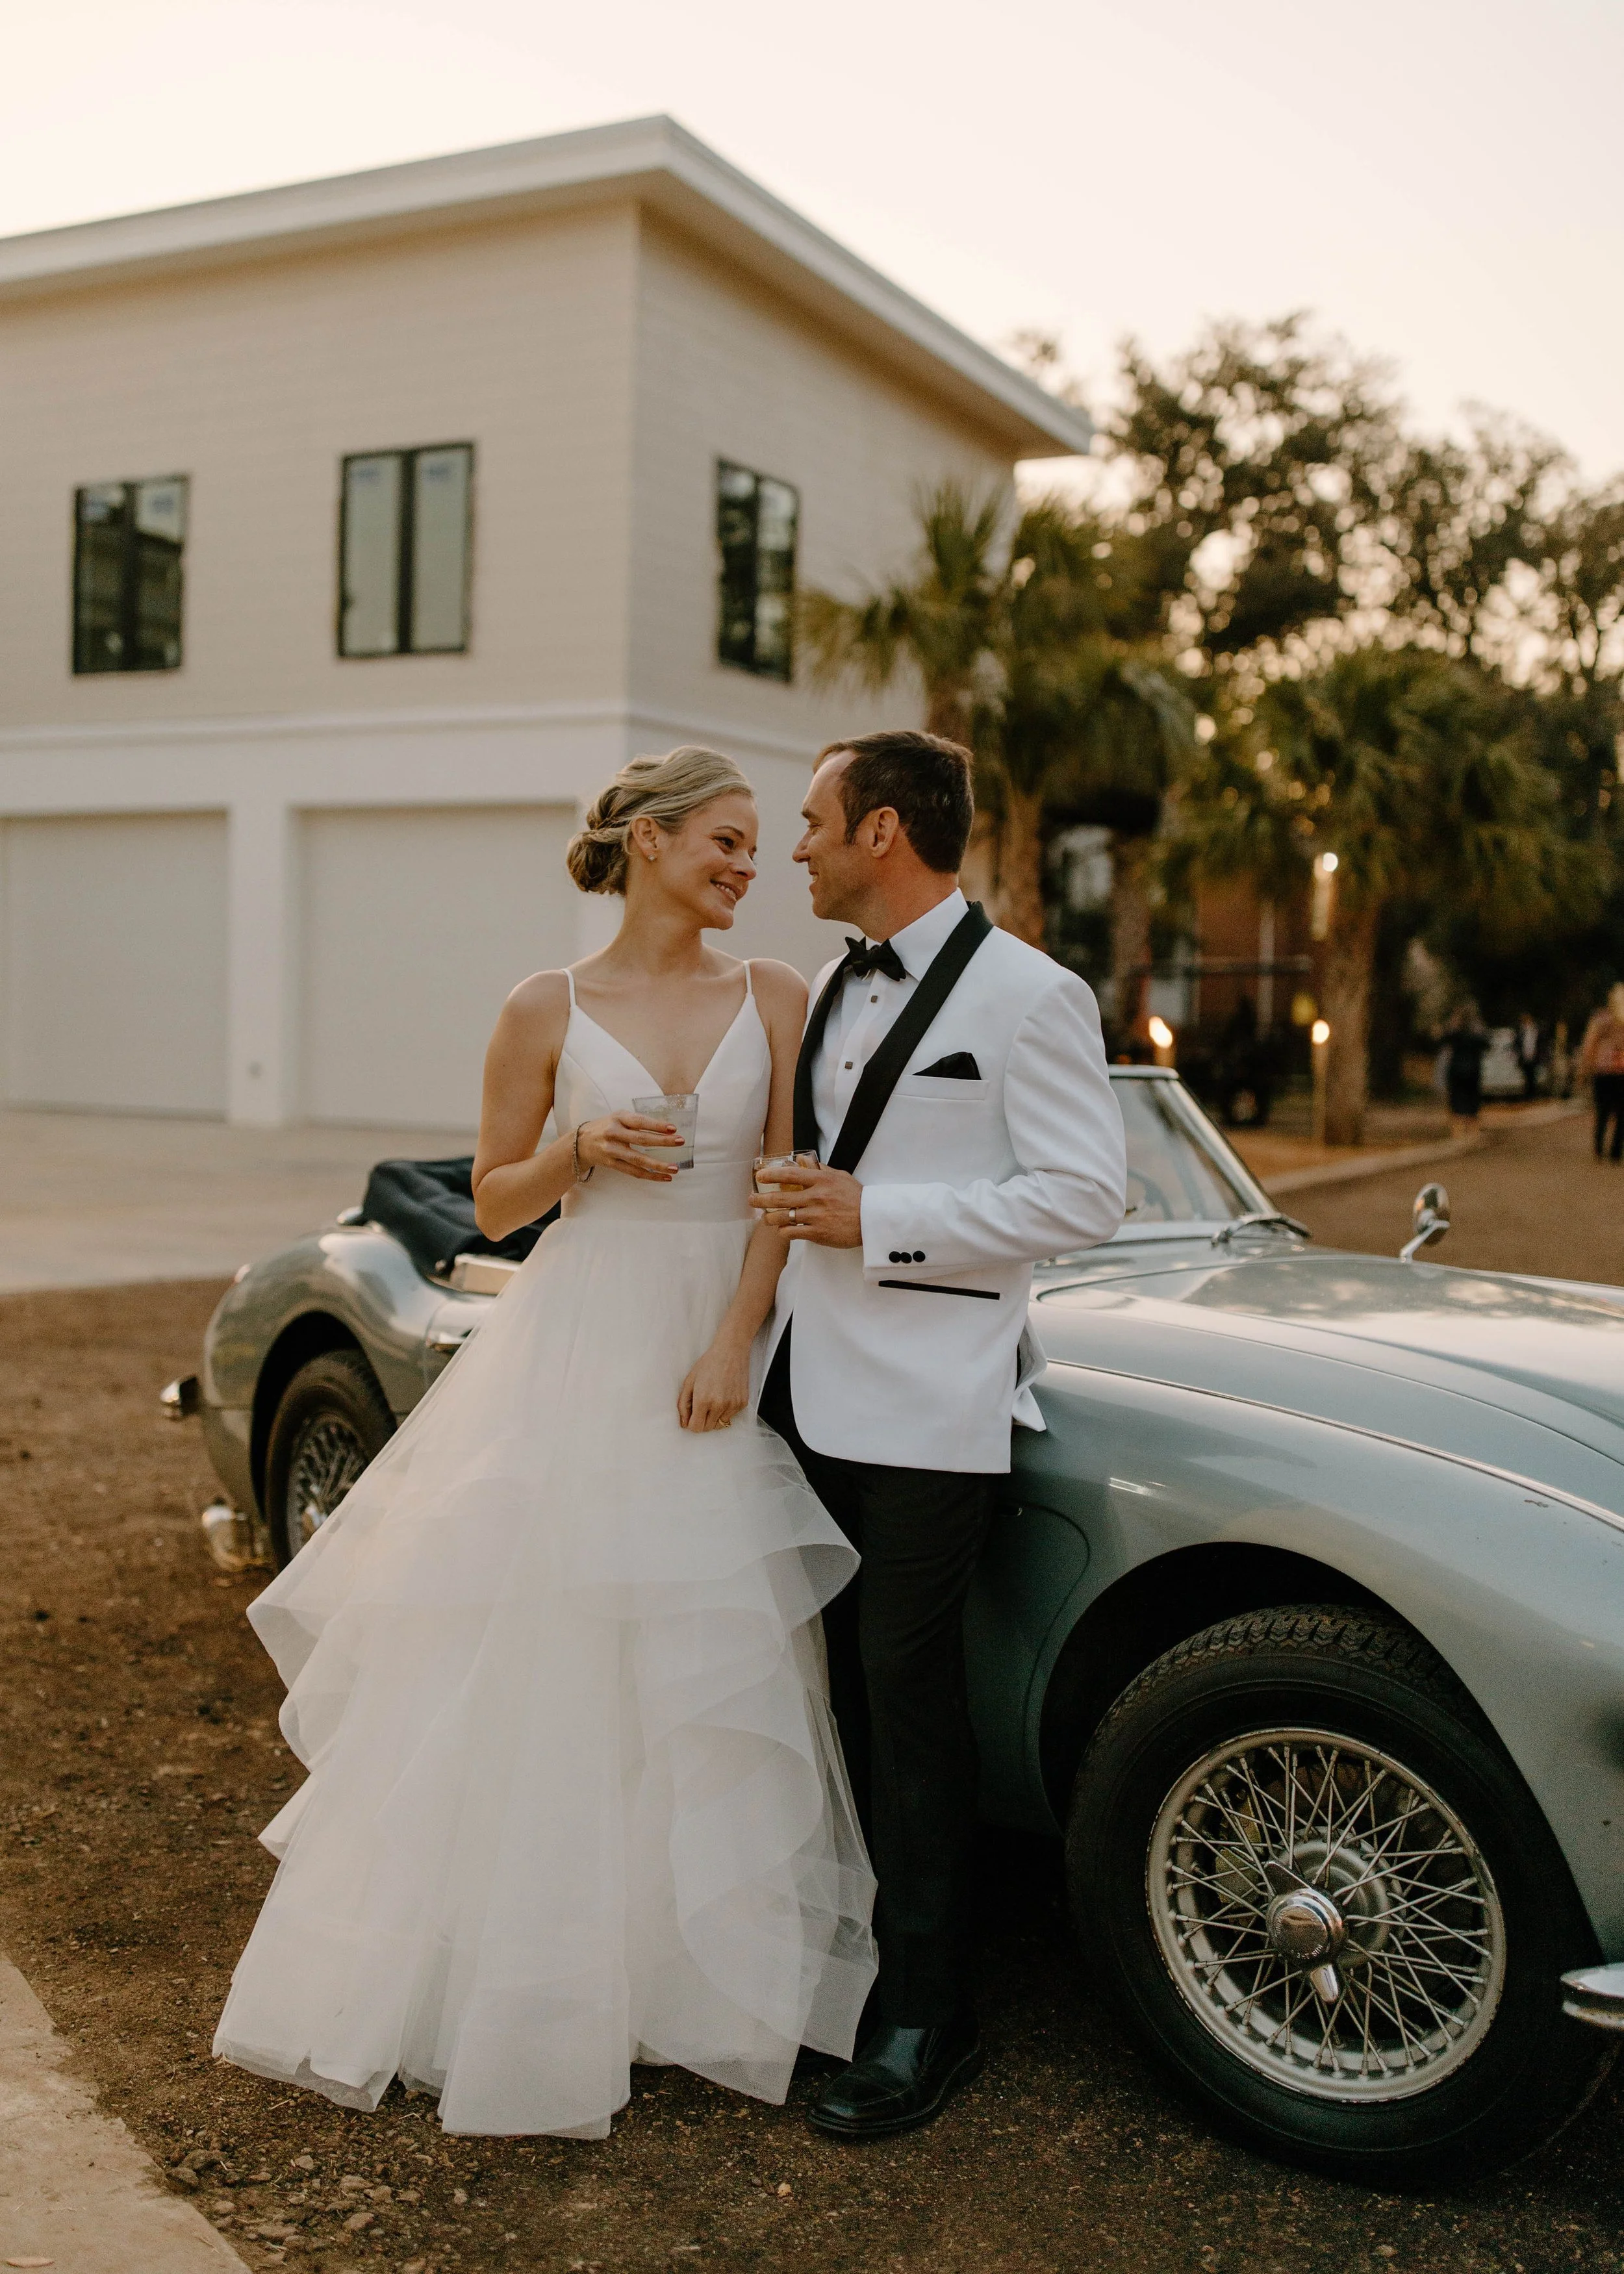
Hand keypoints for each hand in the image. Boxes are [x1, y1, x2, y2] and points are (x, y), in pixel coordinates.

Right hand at [576, 1112, 678, 1181]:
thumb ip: (637, 1121)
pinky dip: (649, 1175)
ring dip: (658, 1165)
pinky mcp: (611, 1164)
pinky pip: (633, 1171)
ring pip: (638, 1159)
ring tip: (674, 1168)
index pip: (640, 1121)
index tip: (673, 1128)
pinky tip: (663, 1177)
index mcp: (618, 1118)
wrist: (581, 1141)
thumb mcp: (619, 1117)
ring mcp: (612, 1150)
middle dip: (662, 1141)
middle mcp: (614, 1133)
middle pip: (641, 1139)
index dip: (656, 1125)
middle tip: (680, 1142)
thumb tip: (666, 1128)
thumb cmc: (607, 1126)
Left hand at [678, 1337, 750, 1430]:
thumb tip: (683, 1423)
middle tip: (701, 1406)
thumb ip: (683, 1404)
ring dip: (714, 1418)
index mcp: (703, 1400)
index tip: (692, 1416)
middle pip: (707, 1428)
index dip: (691, 1423)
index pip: (696, 1427)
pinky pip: (731, 1416)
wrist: (731, 1351)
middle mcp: (719, 1405)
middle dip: (702, 1421)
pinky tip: (724, 1396)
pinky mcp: (742, 1403)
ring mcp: (733, 1405)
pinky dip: (725, 1411)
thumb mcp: (689, 1381)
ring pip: (720, 1425)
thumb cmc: (708, 1363)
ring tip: (713, 1400)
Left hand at [747, 1160, 863, 1247]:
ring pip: (783, 1217)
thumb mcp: (841, 1177)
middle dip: (761, 1199)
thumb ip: (821, 1169)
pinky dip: (784, 1231)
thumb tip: (804, 1160)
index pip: (790, 1175)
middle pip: (780, 1198)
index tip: (759, 1176)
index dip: (771, 1175)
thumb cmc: (857, 1198)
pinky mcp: (817, 1233)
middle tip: (752, 1200)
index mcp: (821, 1181)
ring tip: (765, 1218)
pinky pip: (792, 1232)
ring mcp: (816, 1216)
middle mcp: (816, 1197)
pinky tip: (782, 1229)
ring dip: (769, 1218)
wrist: (871, 1220)